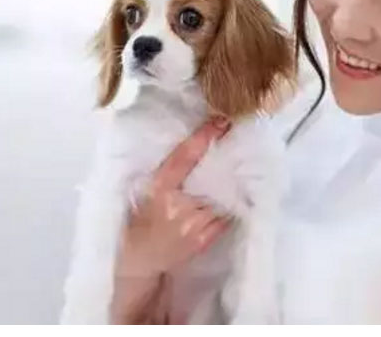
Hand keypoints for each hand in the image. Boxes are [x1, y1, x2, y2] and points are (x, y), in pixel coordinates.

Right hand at [117, 117, 233, 277]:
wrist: (139, 259)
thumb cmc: (140, 220)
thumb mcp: (147, 190)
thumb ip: (169, 172)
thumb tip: (196, 146)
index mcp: (159, 189)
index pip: (184, 157)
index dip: (203, 137)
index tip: (221, 122)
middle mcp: (178, 207)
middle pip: (212, 178)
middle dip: (225, 162)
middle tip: (236, 144)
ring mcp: (193, 225)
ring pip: (223, 198)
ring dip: (232, 185)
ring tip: (240, 171)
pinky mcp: (204, 240)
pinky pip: (226, 218)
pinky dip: (231, 206)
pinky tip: (235, 197)